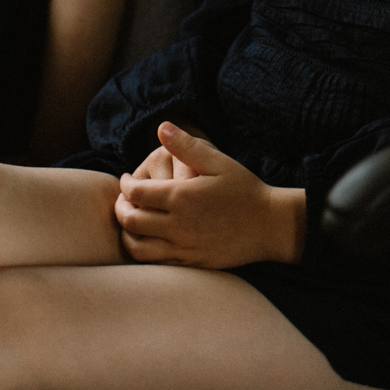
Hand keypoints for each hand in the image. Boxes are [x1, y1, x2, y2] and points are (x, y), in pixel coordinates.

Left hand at [113, 123, 304, 268]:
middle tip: (124, 199)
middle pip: (130, 219)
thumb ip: (186, 145)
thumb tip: (161, 126)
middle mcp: (177, 225)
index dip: (125, 184)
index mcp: (181, 197)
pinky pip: (154, 261)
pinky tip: (148, 238)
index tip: (127, 178)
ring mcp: (183, 247)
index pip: (135, 192)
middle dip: (120, 207)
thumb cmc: (244, 190)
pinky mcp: (189, 263)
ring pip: (136, 246)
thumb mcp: (218, 162)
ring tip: (131, 220)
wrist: (269, 226)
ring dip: (126, 232)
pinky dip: (142, 250)